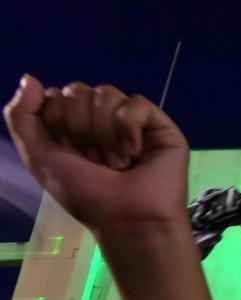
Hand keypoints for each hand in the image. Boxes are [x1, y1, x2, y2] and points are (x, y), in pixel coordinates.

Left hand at [3, 76, 188, 230]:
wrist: (127, 219)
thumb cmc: (86, 196)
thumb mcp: (38, 157)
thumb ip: (21, 116)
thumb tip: (30, 78)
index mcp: (73, 126)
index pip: (56, 95)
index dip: (58, 123)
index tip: (70, 154)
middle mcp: (101, 120)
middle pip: (79, 90)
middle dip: (81, 128)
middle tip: (95, 161)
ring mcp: (131, 121)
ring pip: (107, 93)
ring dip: (105, 133)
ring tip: (117, 162)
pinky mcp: (159, 125)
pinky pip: (136, 103)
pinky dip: (129, 129)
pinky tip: (135, 152)